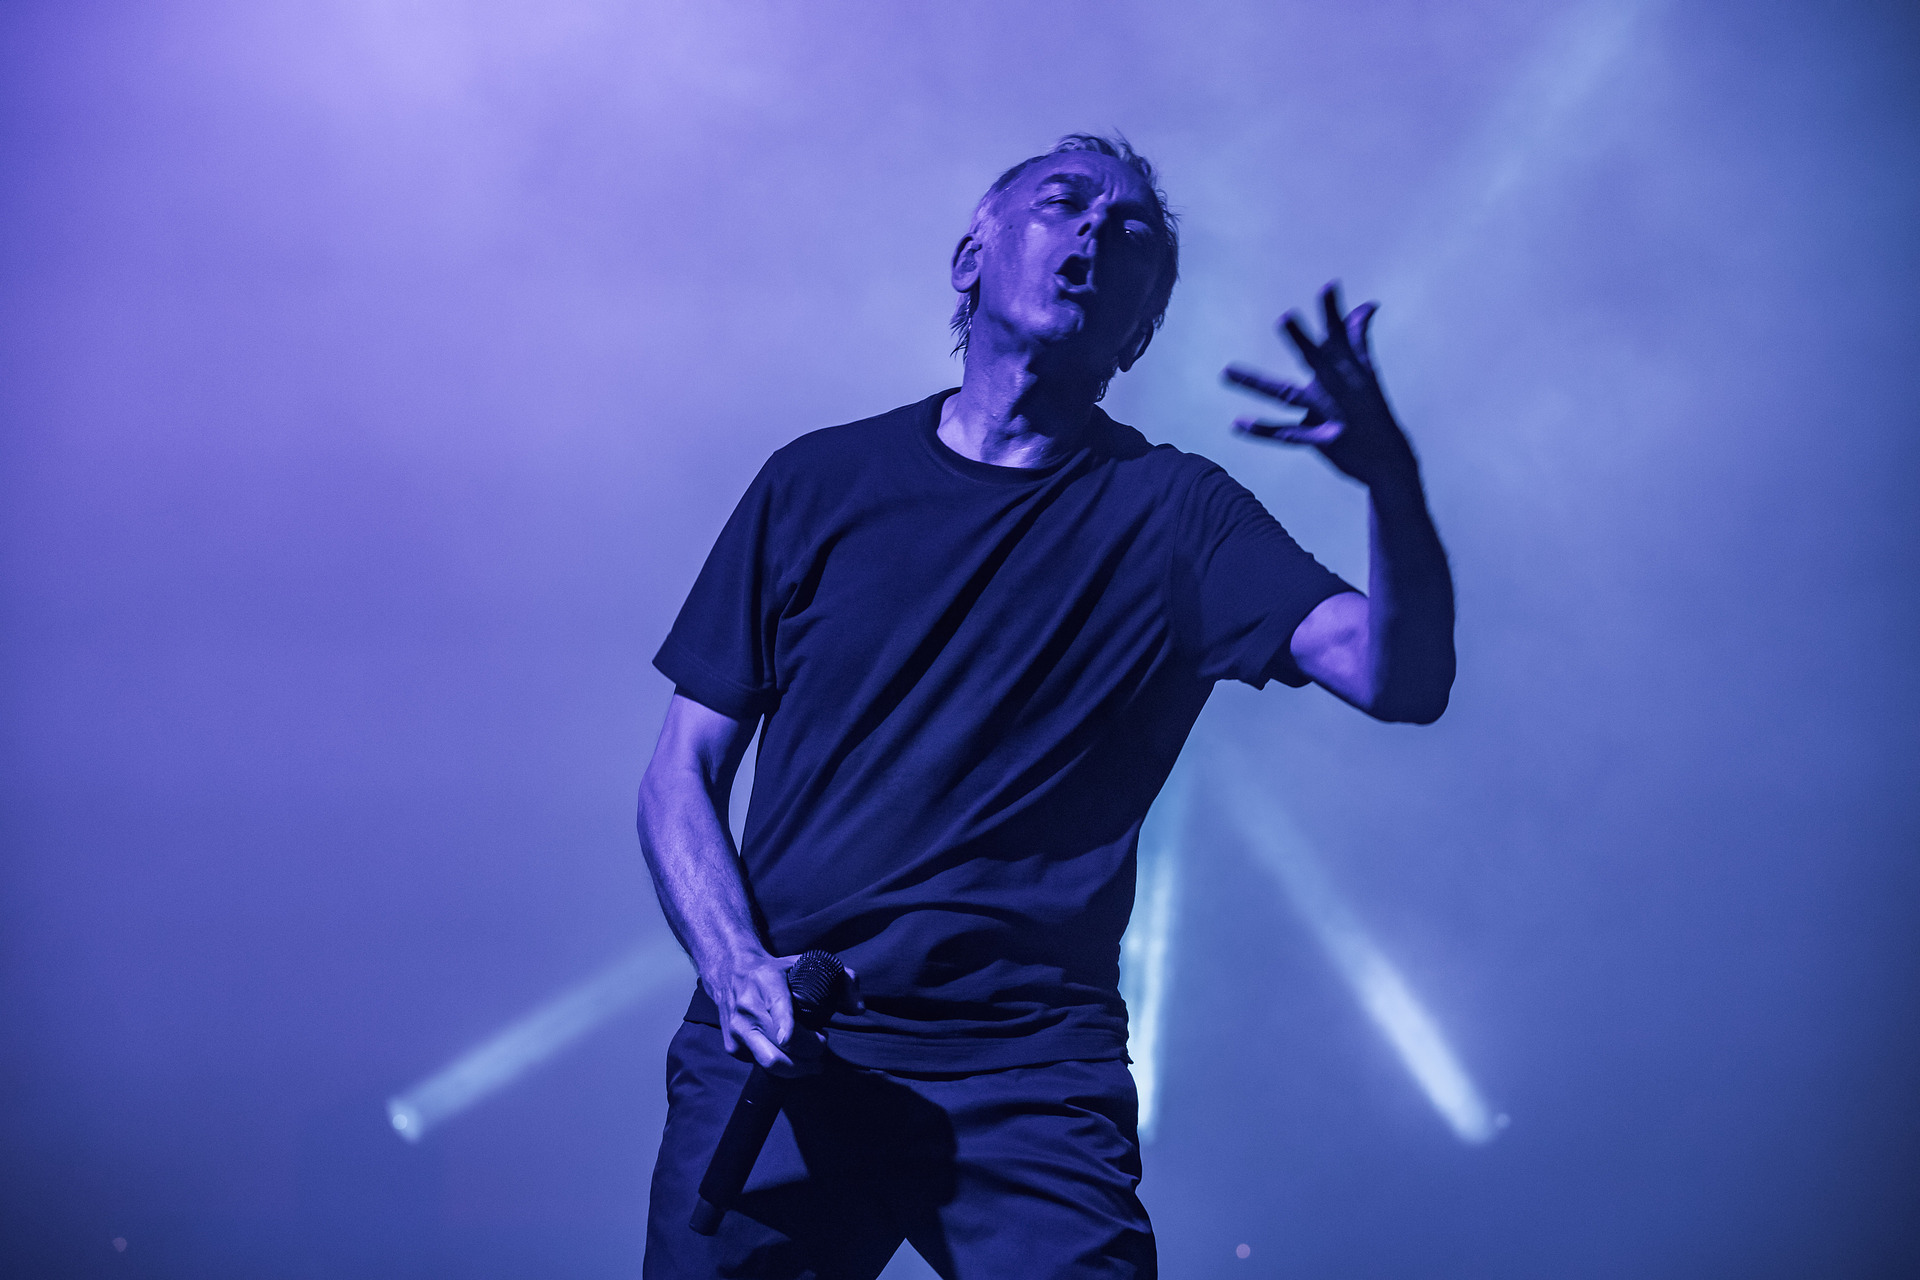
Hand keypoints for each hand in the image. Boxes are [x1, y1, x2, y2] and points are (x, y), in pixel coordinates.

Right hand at [708, 952, 863, 1076]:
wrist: (731, 972)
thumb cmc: (778, 970)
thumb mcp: (808, 962)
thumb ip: (843, 979)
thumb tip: (858, 1009)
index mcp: (767, 981)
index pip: (778, 1008)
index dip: (789, 1030)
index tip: (800, 1041)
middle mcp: (748, 1006)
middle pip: (782, 1046)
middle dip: (811, 1054)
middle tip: (821, 1045)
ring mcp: (737, 1029)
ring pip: (771, 1063)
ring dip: (799, 1068)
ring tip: (811, 1060)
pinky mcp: (732, 1047)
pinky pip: (762, 1066)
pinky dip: (781, 1066)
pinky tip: (788, 1052)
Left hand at [1224, 282, 1415, 487]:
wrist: (1390, 461)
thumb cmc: (1374, 413)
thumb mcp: (1368, 375)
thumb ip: (1359, 340)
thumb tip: (1367, 305)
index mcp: (1351, 371)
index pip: (1341, 336)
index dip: (1333, 312)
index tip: (1329, 285)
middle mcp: (1340, 389)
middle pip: (1317, 360)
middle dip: (1301, 340)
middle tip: (1284, 318)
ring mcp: (1329, 415)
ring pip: (1287, 395)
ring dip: (1257, 383)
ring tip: (1226, 372)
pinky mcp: (1321, 440)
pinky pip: (1286, 434)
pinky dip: (1262, 430)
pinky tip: (1237, 422)